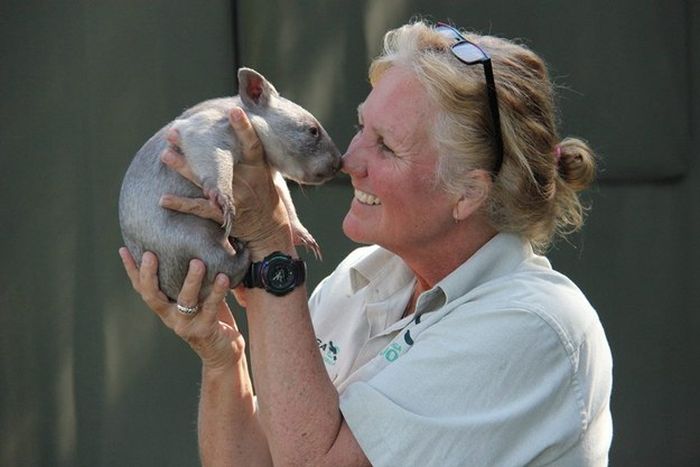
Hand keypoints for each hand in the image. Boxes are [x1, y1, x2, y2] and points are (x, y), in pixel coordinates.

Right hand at [119, 247, 244, 369]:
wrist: (223, 353)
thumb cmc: (210, 317)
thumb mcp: (196, 297)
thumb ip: (188, 279)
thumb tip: (191, 246)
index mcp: (164, 307)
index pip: (142, 288)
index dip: (131, 270)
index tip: (123, 249)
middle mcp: (170, 317)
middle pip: (153, 296)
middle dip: (149, 275)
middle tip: (150, 254)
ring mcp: (186, 325)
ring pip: (185, 300)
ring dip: (191, 280)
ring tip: (197, 262)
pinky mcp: (204, 330)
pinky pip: (211, 307)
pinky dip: (218, 291)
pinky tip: (223, 277)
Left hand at [161, 107, 292, 259]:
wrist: (270, 229)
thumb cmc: (265, 194)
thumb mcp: (267, 172)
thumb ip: (252, 152)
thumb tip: (241, 121)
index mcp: (257, 167)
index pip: (252, 144)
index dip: (244, 128)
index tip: (234, 111)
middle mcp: (245, 180)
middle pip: (218, 161)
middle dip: (196, 147)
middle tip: (175, 131)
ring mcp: (233, 197)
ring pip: (204, 181)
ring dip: (183, 168)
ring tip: (165, 154)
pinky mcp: (223, 214)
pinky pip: (199, 208)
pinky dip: (180, 204)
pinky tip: (164, 199)